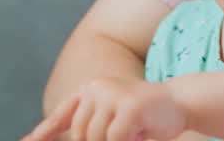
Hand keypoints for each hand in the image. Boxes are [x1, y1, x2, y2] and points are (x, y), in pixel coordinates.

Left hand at [21, 77, 187, 140]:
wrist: (180, 102)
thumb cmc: (145, 116)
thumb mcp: (112, 118)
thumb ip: (90, 127)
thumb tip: (74, 138)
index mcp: (89, 89)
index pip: (62, 115)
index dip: (43, 132)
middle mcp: (97, 87)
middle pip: (81, 134)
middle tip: (123, 135)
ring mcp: (112, 94)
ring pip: (96, 138)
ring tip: (134, 132)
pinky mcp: (128, 106)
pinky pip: (114, 138)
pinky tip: (140, 133)